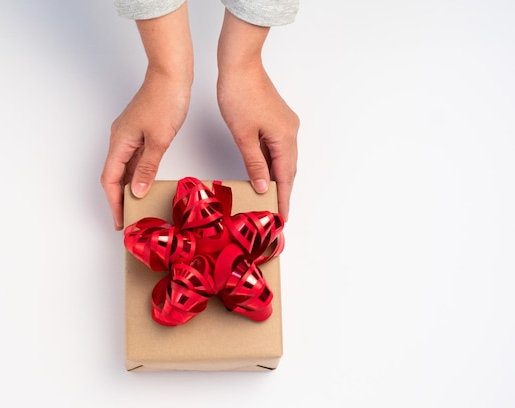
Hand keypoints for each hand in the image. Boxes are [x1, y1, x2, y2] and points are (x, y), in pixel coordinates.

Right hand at [101, 3, 192, 229]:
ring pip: (125, 168)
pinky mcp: (140, 132)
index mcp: (119, 142)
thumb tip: (136, 191)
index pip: (110, 180)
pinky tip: (146, 184)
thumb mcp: (159, 139)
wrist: (171, 74)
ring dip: (129, 188)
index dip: (114, 202)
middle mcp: (120, 140)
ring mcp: (130, 135)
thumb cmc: (165, 101)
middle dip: (119, 199)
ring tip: (138, 208)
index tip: (120, 220)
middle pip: (114, 176)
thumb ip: (147, 167)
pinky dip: (138, 174)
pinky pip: (135, 159)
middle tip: (128, 219)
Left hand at [217, 10, 298, 220]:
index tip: (283, 218)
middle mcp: (290, 132)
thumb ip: (254, 164)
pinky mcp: (277, 120)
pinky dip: (272, 163)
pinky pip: (277, 148)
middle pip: (288, 170)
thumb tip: (263, 187)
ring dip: (277, 178)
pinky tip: (263, 173)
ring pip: (283, 159)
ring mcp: (285, 125)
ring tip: (269, 199)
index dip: (284, 199)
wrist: (240, 66)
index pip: (286, 178)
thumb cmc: (239, 95)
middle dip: (283, 192)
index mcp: (284, 138)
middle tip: (276, 214)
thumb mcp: (243, 135)